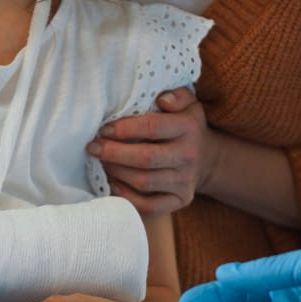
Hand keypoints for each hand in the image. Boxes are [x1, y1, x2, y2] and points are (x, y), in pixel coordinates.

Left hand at [88, 88, 210, 216]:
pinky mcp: (180, 201)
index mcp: (188, 127)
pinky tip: (113, 184)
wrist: (206, 159)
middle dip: (113, 153)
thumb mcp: (187, 103)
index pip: (152, 127)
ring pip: (143, 182)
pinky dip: (126, 197)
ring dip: (116, 172)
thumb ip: (176, 95)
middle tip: (94, 147)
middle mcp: (188, 156)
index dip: (123, 129)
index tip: (103, 129)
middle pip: (145, 158)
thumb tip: (163, 100)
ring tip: (101, 162)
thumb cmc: (185, 126)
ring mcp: (185, 181)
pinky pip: (148, 206)